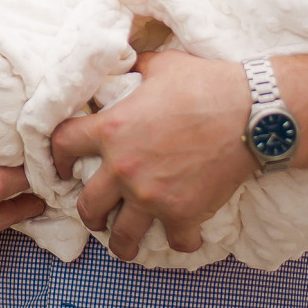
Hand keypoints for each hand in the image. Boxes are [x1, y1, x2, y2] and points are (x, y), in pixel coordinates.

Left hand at [50, 50, 258, 260]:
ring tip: (126, 243)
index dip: (57, 157)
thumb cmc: (205, 84)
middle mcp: (124, 168)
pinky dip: (179, 241)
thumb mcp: (161, 65)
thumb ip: (136, 69)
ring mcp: (152, 196)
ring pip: (122, 236)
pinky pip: (175, 242)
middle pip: (88, 205)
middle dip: (89, 215)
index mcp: (112, 129)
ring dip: (121, 242)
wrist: (250, 113)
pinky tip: (183, 235)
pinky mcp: (183, 214)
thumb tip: (128, 63)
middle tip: (96, 216)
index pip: (62, 145)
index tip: (63, 168)